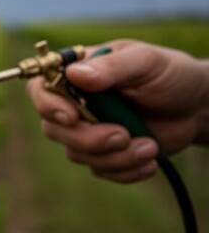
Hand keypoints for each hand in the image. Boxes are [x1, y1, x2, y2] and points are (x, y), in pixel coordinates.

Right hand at [26, 40, 208, 182]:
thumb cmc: (171, 75)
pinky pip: (100, 170)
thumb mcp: (146, 62)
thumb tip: (75, 74)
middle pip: (53, 129)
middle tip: (123, 136)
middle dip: (88, 139)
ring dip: (114, 157)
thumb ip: (112, 66)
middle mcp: (73, 103)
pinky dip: (125, 170)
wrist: (197, 107)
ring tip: (150, 147)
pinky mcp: (102, 154)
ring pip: (77, 154)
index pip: (40, 89)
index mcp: (77, 74)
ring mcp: (86, 130)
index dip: (47, 105)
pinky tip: (149, 159)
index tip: (71, 117)